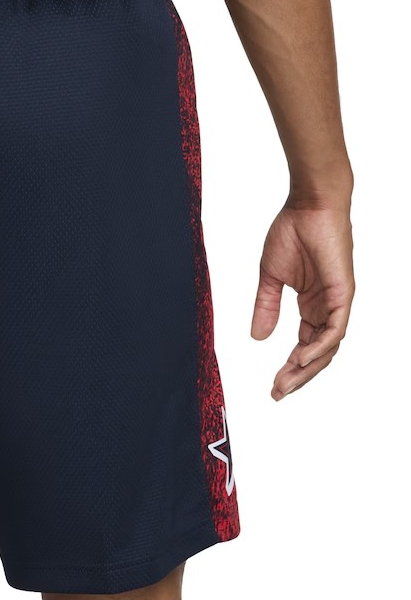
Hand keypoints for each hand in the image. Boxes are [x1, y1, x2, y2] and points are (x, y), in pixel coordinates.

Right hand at [251, 202, 353, 400]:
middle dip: (297, 376)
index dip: (290, 368)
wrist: (308, 207)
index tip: (273, 386)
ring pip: (328, 347)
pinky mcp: (342, 293)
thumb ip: (265, 308)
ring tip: (285, 383)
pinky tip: (301, 360)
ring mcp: (337, 302)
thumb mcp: (270, 278)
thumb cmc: (292, 233)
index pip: (304, 345)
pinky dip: (319, 347)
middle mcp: (327, 307)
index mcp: (312, 304)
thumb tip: (257, 337)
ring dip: (307, 368)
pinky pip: (335, 329)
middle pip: (317, 353)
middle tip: (277, 393)